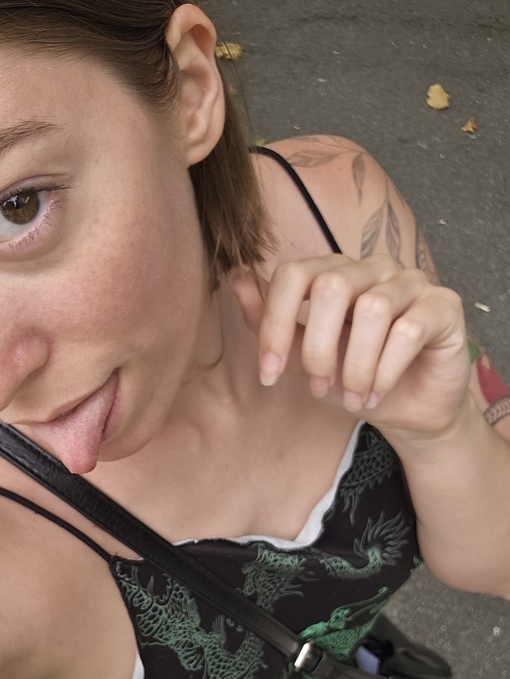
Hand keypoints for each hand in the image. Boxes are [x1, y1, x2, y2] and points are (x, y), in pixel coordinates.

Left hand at [232, 255, 470, 439]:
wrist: (406, 410)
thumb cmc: (351, 380)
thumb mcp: (301, 358)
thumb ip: (269, 321)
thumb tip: (235, 278)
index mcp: (334, 273)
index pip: (293, 275)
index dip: (274, 324)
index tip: (268, 376)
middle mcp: (372, 267)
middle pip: (332, 287)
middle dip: (316, 349)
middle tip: (318, 387)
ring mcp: (411, 282)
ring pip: (373, 309)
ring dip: (355, 366)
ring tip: (352, 397)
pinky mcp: (444, 305)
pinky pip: (408, 330)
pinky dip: (385, 371)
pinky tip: (376, 393)